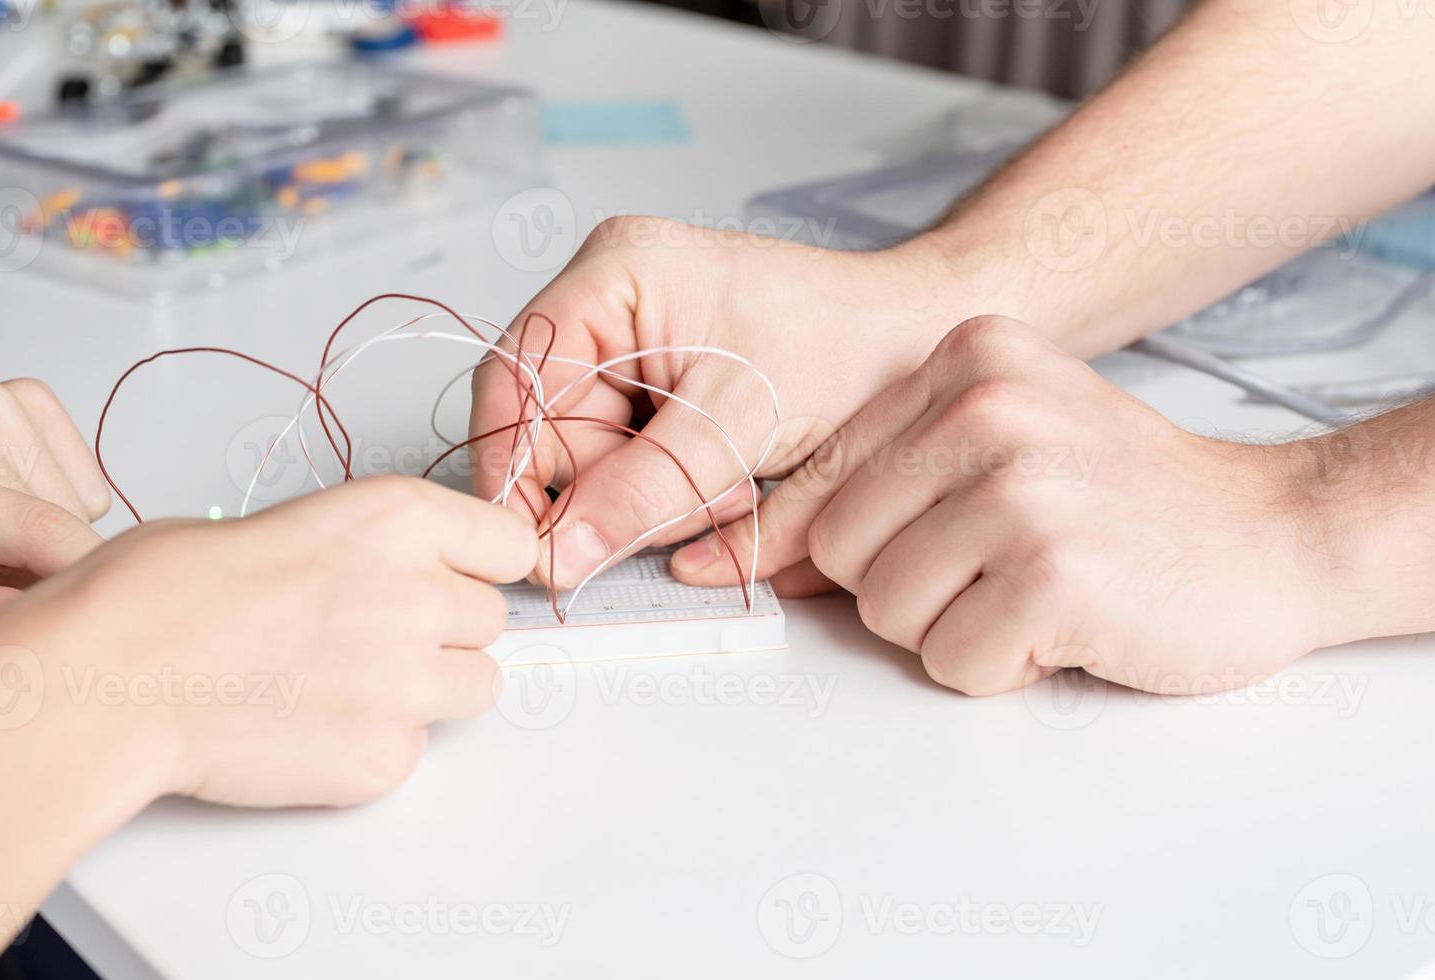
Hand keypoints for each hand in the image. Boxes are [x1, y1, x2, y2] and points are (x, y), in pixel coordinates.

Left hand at [0, 380, 110, 656]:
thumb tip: (27, 623)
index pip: (39, 530)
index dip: (81, 572)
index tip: (93, 609)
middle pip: (62, 517)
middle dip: (40, 558)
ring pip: (77, 497)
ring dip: (47, 527)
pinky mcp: (22, 395)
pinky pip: (83, 470)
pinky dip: (61, 495)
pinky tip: (9, 501)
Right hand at [0, 476, 536, 806]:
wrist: (108, 683)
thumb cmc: (158, 596)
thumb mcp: (283, 524)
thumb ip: (361, 548)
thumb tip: (379, 573)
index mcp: (397, 518)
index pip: (509, 543)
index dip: (479, 563)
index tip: (459, 575)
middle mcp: (420, 595)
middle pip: (489, 619)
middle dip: (443, 628)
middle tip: (369, 634)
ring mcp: (408, 684)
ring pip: (476, 687)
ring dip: (430, 686)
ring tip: (347, 682)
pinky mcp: (385, 758)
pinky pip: (417, 749)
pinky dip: (376, 743)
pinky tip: (310, 726)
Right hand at [470, 217, 971, 589]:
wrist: (919, 339)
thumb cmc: (850, 346)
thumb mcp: (740, 422)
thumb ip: (646, 488)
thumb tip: (562, 551)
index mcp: (613, 273)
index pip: (515, 380)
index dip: (517, 468)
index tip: (538, 545)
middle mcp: (609, 298)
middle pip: (548, 423)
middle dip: (606, 486)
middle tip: (689, 507)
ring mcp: (630, 339)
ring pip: (587, 450)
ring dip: (645, 494)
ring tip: (729, 487)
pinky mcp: (657, 380)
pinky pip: (625, 453)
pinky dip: (666, 487)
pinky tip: (725, 481)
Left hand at [677, 316, 1330, 695]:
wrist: (1272, 533)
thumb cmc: (1128, 498)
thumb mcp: (1006, 443)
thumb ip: (887, 481)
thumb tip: (759, 553)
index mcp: (967, 359)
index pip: (822, 472)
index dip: (785, 541)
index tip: (735, 571)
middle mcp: (988, 407)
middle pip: (839, 549)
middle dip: (899, 589)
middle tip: (987, 575)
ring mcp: (1021, 488)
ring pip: (885, 611)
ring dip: (953, 629)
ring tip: (1031, 593)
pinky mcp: (1053, 574)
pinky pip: (953, 660)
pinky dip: (1002, 667)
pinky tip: (1064, 625)